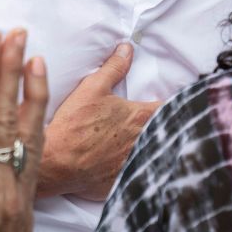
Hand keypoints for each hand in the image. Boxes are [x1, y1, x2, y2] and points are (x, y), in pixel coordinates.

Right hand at [0, 29, 48, 231]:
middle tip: (12, 32)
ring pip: (27, 132)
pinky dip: (37, 121)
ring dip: (30, 89)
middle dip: (7, 71)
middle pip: (5, 118)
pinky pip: (35, 153)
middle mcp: (0, 187)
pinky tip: (36, 103)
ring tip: (33, 53)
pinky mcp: (26, 204)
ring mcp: (18, 194)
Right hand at [37, 42, 159, 200]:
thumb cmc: (74, 124)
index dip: (174, 106)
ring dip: (152, 149)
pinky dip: (138, 169)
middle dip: (163, 128)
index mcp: (140, 117)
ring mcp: (136, 164)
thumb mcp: (92, 88)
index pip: (169, 110)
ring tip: (148, 145)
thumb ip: (114, 67)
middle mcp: (144, 142)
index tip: (175, 105)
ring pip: (154, 155)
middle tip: (163, 125)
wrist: (56, 163)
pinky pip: (140, 175)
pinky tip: (128, 166)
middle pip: (164, 134)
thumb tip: (127, 49)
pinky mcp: (125, 182)